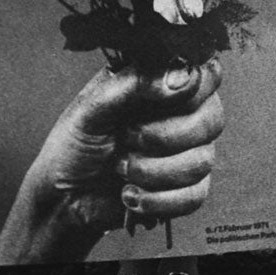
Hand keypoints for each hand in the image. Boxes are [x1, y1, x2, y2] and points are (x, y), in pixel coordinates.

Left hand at [0, 60, 224, 264]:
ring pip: (202, 161)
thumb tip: (181, 78)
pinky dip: (158, 200)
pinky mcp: (184, 190)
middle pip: (212, 119)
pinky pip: (195, 195)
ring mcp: (187, 153)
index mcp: (163, 84)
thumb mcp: (94, 104)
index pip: (206, 74)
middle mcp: (182, 115)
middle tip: (127, 138)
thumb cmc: (75, 143)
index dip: (194, 88)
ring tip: (121, 170)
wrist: (63, 196)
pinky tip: (131, 196)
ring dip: (153, 172)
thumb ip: (136, 82)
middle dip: (165, 137)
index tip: (164, 99)